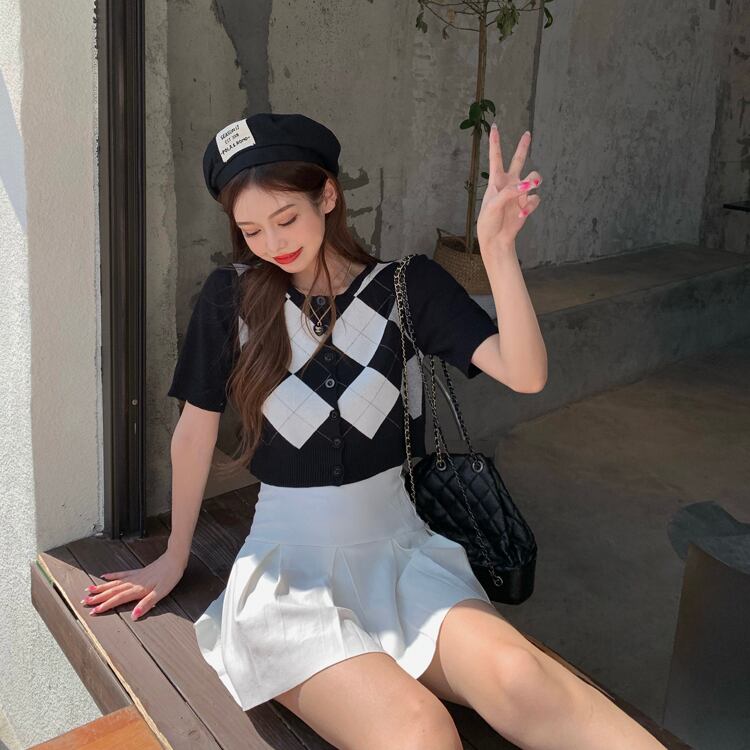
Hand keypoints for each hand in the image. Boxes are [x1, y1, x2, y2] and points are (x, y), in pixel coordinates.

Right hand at [81, 551, 185, 620]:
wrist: (175, 558)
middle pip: (112, 591)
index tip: (93, 611)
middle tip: (84, 602)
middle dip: (98, 597)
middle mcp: (134, 582)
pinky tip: (105, 576)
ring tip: (88, 590)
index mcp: (138, 589)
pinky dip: (113, 576)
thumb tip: (134, 615)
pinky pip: (122, 574)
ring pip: (114, 583)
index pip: (118, 599)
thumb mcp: (162, 592)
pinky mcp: (139, 571)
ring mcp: (135, 576)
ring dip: (101, 587)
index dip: (105, 605)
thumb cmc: (170, 576)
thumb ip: (147, 603)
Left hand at [476, 124, 541, 250]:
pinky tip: (521, 214)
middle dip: (523, 147)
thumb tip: (528, 186)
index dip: (495, 142)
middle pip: (518, 160)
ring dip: (535, 180)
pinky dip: (530, 206)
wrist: (496, 239)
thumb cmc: (489, 222)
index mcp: (496, 181)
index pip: (496, 157)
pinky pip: (535, 198)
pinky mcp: (527, 204)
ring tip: (531, 186)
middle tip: (527, 134)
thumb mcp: (494, 205)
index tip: (495, 127)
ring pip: (534, 177)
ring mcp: (520, 193)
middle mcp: (509, 183)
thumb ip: (510, 192)